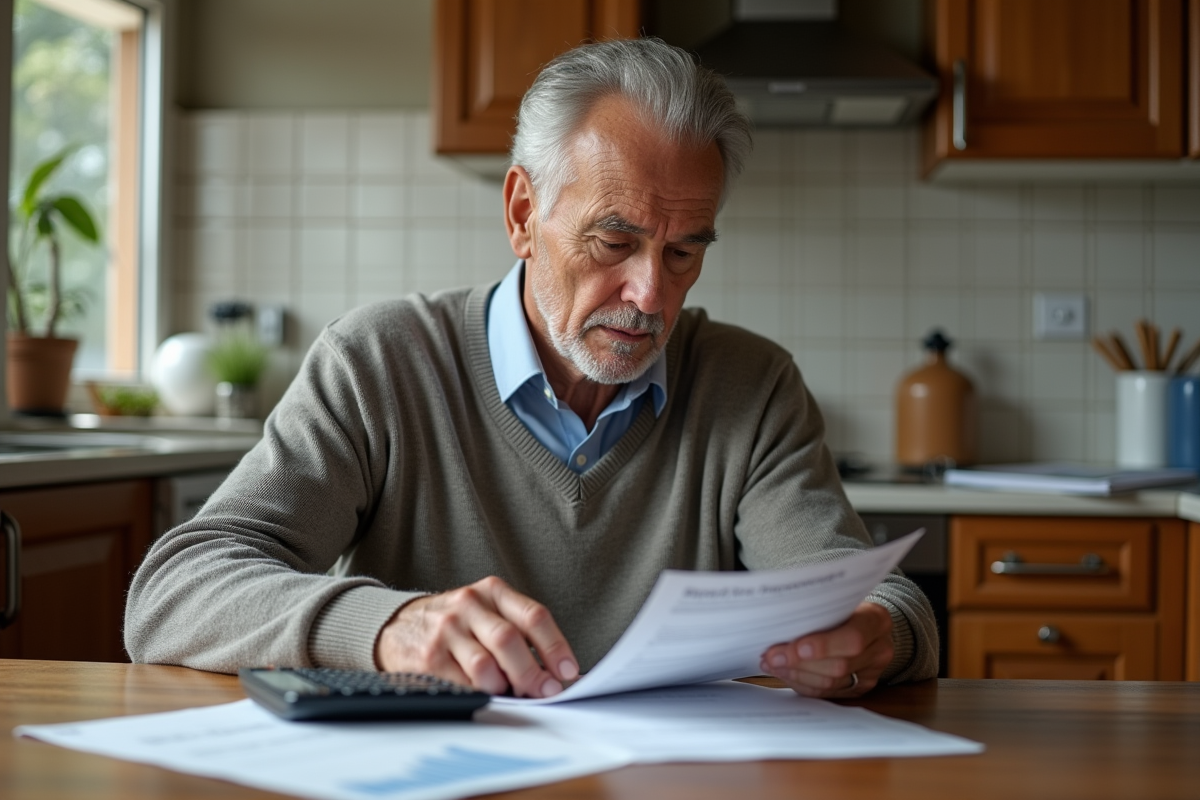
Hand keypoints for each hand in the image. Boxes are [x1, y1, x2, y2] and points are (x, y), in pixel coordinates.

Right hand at [374, 576, 578, 697]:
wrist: (398, 625)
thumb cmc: (456, 623)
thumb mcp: (487, 611)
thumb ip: (520, 633)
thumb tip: (555, 672)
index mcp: (491, 591)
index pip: (533, 616)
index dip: (556, 646)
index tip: (568, 671)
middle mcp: (468, 605)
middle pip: (510, 641)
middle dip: (533, 673)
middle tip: (545, 691)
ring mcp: (446, 631)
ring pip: (486, 667)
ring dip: (504, 687)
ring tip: (507, 690)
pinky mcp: (428, 658)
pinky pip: (463, 684)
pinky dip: (480, 695)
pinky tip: (484, 693)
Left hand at [758, 601, 893, 697]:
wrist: (865, 623)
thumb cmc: (844, 607)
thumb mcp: (837, 601)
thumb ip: (817, 612)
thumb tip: (780, 627)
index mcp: (877, 620)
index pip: (853, 638)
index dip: (823, 646)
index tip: (795, 648)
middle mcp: (880, 649)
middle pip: (839, 665)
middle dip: (800, 663)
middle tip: (771, 656)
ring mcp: (872, 672)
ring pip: (831, 682)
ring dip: (796, 674)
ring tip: (772, 663)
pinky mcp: (860, 688)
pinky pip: (827, 692)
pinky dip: (801, 683)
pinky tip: (784, 672)